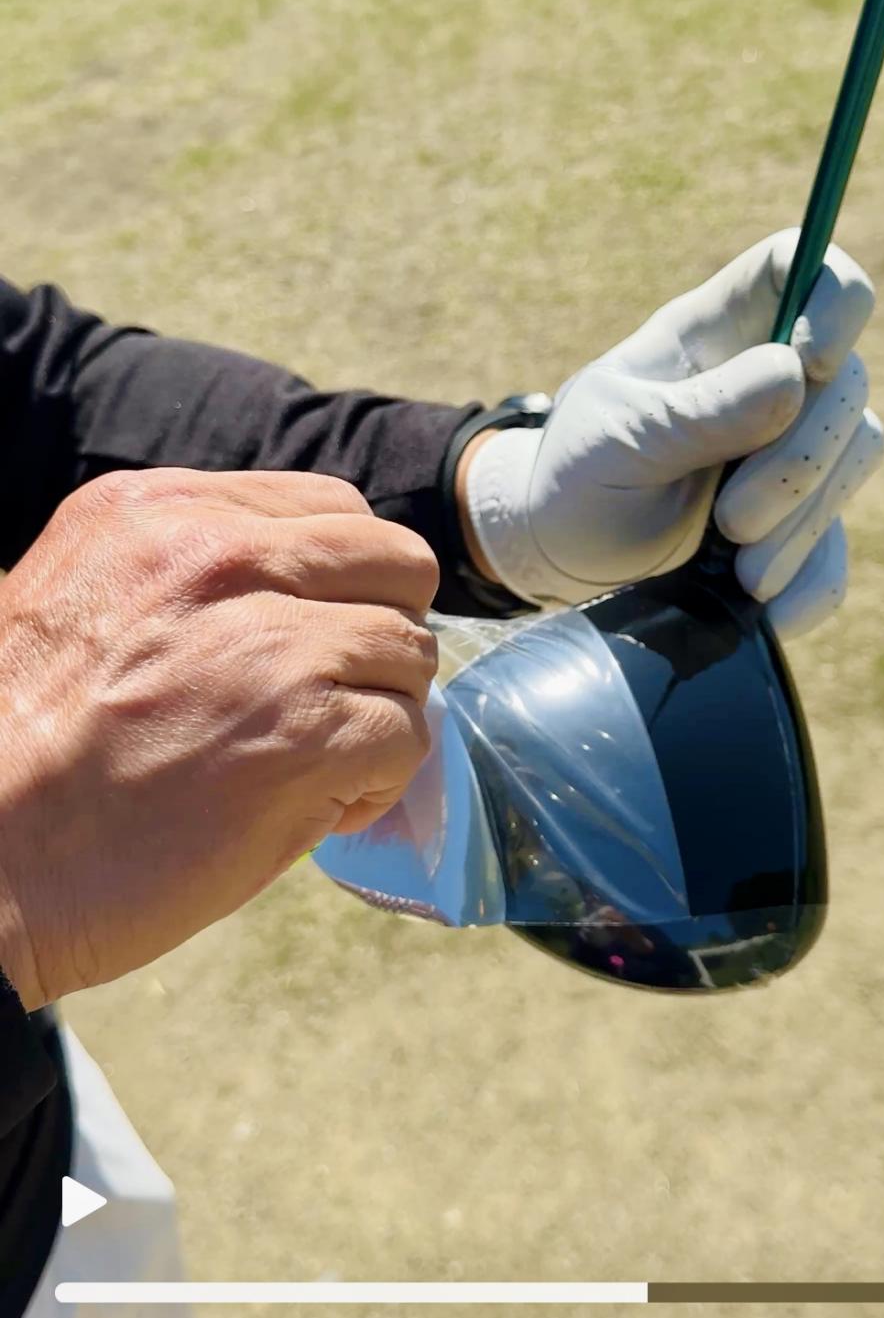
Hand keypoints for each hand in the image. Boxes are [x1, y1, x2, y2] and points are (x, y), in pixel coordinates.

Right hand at [0, 468, 437, 1010]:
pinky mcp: (308, 730)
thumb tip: (308, 594)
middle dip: (382, 635)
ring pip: (411, 651)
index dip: (344, 583)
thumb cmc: (29, 754)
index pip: (331, 508)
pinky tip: (317, 809)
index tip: (312, 642)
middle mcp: (221, 555)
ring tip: (313, 763)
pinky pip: (409, 735)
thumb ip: (193, 576)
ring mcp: (272, 641)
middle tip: (336, 698)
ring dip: (381, 714)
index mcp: (161, 511)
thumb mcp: (89, 604)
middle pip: (395, 562)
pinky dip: (379, 781)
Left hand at [461, 229, 883, 636]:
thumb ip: (700, 412)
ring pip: (857, 454)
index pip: (803, 266)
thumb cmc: (576, 476)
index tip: (810, 360)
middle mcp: (764, 380)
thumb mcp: (619, 441)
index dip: (833, 296)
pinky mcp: (795, 521)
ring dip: (807, 523)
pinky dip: (815, 580)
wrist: (561, 557)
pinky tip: (775, 612)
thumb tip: (797, 375)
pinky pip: (837, 543)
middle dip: (804, 459)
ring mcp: (787, 449)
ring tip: (742, 573)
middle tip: (733, 520)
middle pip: (849, 379)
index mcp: (714, 333)